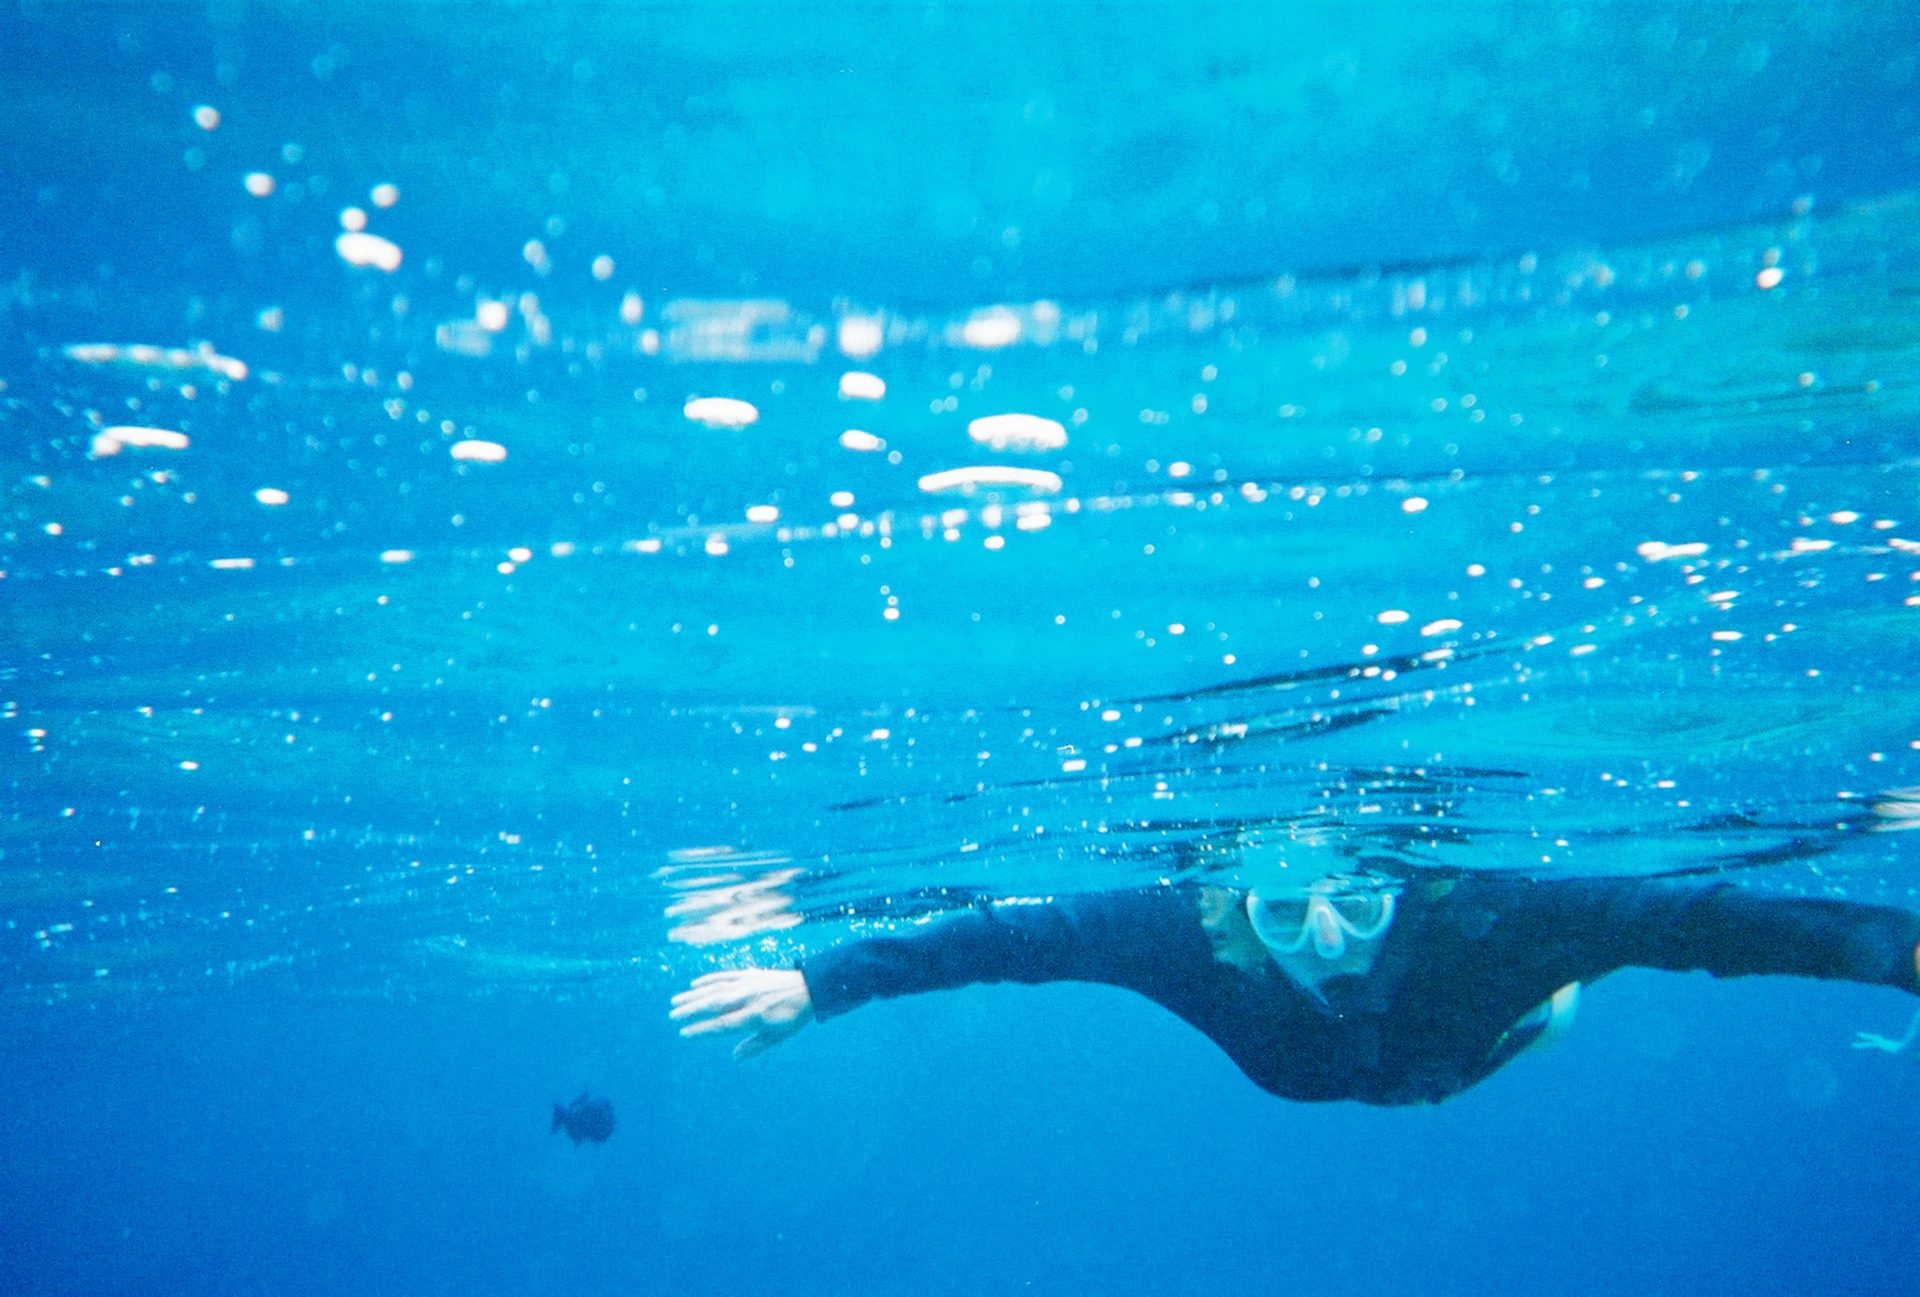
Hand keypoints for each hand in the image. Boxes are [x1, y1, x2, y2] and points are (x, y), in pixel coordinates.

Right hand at [670, 967, 814, 1059]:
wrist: (809, 987)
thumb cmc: (793, 1016)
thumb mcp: (777, 1036)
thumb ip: (754, 1046)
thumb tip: (734, 1058)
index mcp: (754, 1016)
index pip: (722, 1024)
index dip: (702, 1030)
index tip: (684, 1033)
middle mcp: (748, 998)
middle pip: (714, 1004)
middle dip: (691, 1010)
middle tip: (672, 1016)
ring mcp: (747, 984)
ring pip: (715, 988)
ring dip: (694, 995)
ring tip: (675, 1001)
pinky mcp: (749, 974)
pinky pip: (725, 975)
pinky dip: (709, 979)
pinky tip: (694, 985)